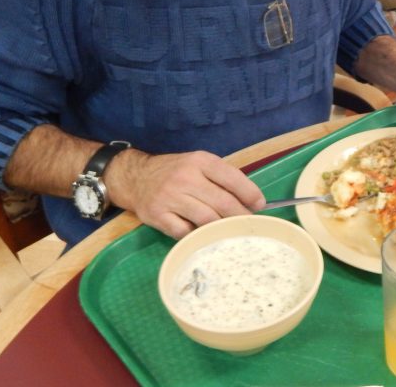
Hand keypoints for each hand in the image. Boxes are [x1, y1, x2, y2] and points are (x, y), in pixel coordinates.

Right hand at [107, 149, 265, 238]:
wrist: (136, 177)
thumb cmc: (175, 172)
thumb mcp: (197, 164)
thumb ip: (220, 177)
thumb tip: (251, 200)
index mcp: (200, 161)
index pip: (232, 178)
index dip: (249, 194)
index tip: (260, 205)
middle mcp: (185, 178)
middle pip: (223, 203)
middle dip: (241, 216)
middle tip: (248, 224)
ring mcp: (170, 198)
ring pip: (207, 220)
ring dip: (222, 228)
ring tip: (230, 231)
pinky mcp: (158, 216)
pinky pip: (185, 232)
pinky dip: (197, 235)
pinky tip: (203, 234)